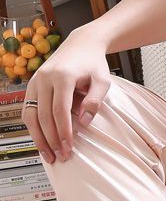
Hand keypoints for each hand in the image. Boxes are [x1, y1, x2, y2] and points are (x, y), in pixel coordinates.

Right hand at [21, 27, 110, 164]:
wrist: (81, 45)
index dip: (63, 131)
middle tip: (60, 156)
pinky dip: (33, 127)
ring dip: (38, 137)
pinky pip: (28, 110)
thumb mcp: (103, 80)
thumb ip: (95, 100)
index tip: (69, 147)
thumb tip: (84, 122)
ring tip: (48, 154)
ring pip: (31, 115)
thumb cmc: (93, 64)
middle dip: (51, 139)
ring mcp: (35, 81)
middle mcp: (45, 78)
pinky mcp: (31, 85)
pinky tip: (41, 140)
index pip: (60, 110)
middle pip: (44, 115)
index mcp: (63, 76)